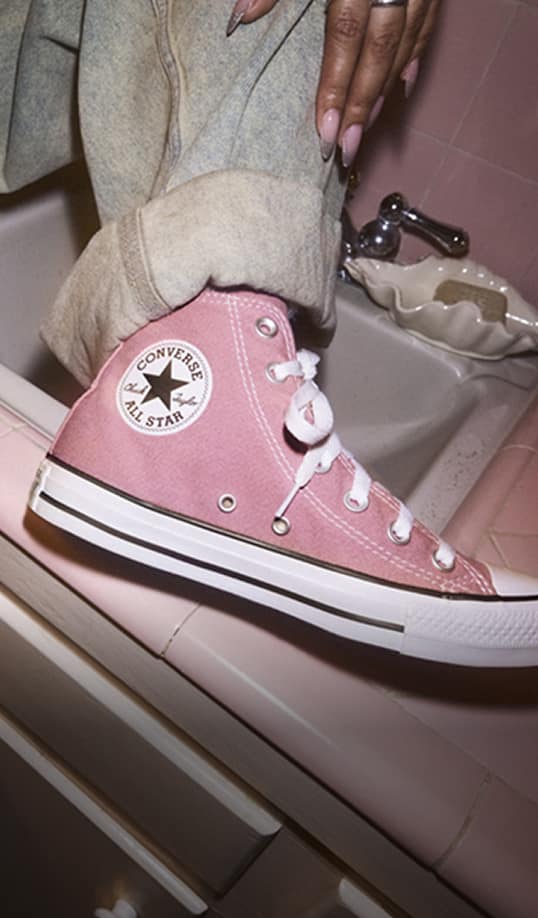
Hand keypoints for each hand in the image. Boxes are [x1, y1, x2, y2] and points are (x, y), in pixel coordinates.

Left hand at [227, 0, 440, 166]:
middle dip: (362, 103)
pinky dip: (413, 58)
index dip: (335, 85)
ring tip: (366, 128)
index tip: (324, 129)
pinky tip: (401, 87)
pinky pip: (426, 24)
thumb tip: (238, 19)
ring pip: (406, 42)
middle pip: (380, 50)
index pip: (346, 36)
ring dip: (385, 91)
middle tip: (346, 148)